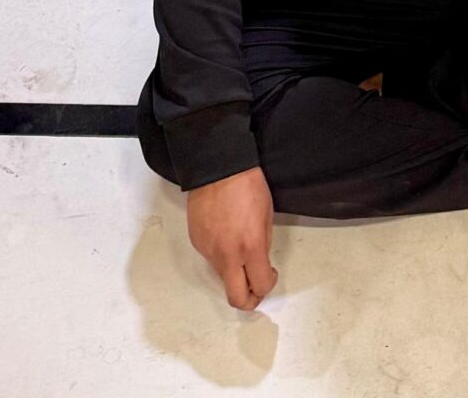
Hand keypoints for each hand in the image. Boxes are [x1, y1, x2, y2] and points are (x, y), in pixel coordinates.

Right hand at [186, 167, 277, 311]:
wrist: (218, 167)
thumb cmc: (246, 184)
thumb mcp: (266, 215)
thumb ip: (263, 246)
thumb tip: (259, 263)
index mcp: (250, 247)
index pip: (260, 285)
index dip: (268, 284)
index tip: (270, 274)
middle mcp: (227, 255)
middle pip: (236, 298)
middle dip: (249, 299)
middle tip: (255, 287)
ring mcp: (209, 251)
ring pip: (223, 277)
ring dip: (234, 272)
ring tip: (239, 246)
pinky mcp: (197, 243)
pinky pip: (211, 259)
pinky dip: (221, 255)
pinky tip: (225, 233)